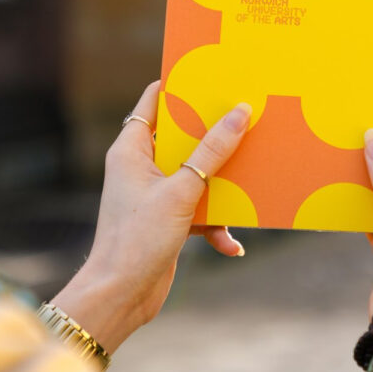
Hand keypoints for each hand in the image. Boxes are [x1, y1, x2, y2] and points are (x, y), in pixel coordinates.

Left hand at [52, 81, 250, 352]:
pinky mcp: (168, 221)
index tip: (212, 74)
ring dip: (222, 185)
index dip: (181, 86)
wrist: (121, 297)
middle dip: (214, 135)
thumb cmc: (138, 239)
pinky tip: (231, 243)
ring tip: (250, 182)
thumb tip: (240, 112)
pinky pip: (200, 211)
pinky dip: (216, 224)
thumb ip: (212, 151)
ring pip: (197, 174)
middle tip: (246, 117)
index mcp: (131, 149)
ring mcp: (155, 194)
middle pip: (184, 137)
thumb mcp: (182, 190)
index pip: (154, 101)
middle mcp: (141, 167)